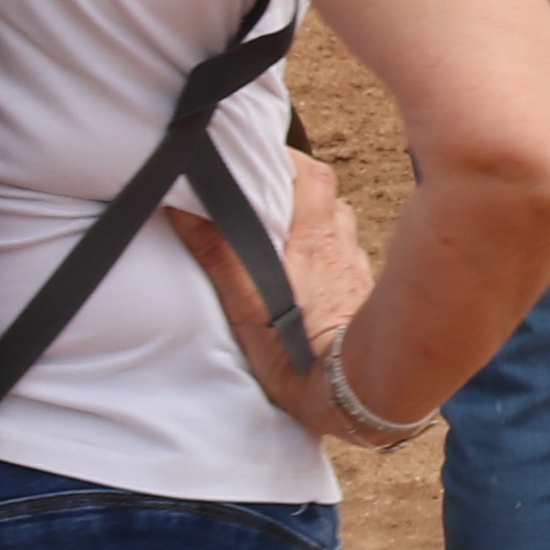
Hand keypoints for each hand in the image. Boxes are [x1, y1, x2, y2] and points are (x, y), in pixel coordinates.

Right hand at [175, 147, 405, 444]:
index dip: (289, 160)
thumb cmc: (300, 352)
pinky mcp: (365, 299)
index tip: (262, 158)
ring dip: (319, 222)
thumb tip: (185, 206)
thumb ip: (218, 253)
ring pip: (342, 230)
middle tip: (272, 195)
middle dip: (302, 189)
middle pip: (329, 198)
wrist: (359, 392)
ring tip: (289, 234)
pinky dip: (333, 256)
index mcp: (313, 240)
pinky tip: (315, 276)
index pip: (311, 176)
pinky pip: (350, 262)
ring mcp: (356, 273)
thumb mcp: (246, 306)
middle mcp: (341, 248)